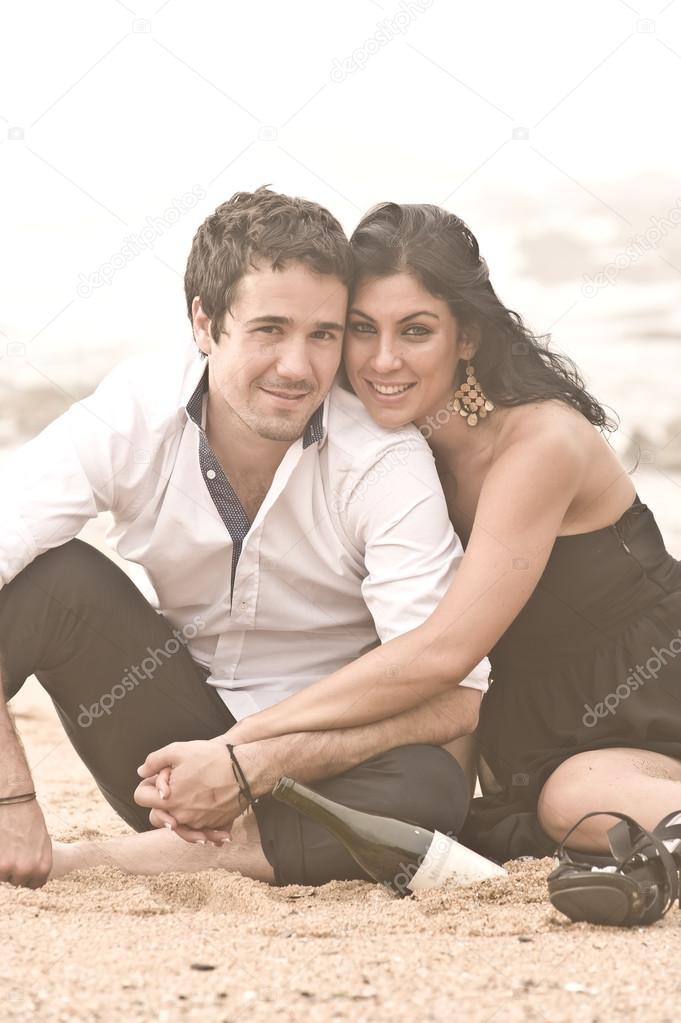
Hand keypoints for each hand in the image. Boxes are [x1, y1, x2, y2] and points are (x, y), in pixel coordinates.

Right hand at [0, 798, 51, 887]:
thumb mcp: (43, 840)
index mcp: (42, 866)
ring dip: (2, 865)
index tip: (22, 865)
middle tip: (12, 848)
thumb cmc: (29, 817)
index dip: (28, 875)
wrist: (13, 800)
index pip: (35, 884)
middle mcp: (26, 871)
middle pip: (16, 881)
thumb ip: (39, 860)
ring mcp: (8, 869)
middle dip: (13, 868)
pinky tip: (1, 845)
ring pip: (3, 876)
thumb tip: (34, 876)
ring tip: (5, 845)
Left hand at [134, 738, 250, 838]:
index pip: (140, 798)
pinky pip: (200, 827)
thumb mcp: (178, 750)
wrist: (245, 769)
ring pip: (179, 822)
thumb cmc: (213, 758)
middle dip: (161, 802)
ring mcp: (199, 823)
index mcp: (169, 801)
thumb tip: (142, 771)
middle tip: (176, 785)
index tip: (160, 778)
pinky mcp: (215, 825)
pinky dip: (201, 819)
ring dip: (181, 811)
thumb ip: (154, 760)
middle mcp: (181, 817)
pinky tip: (207, 802)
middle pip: (157, 815)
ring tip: (193, 792)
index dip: (146, 785)